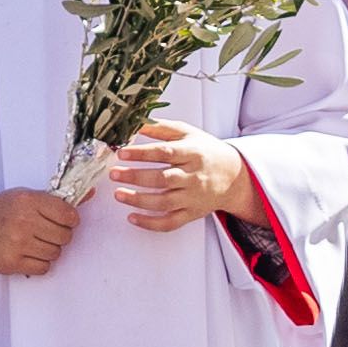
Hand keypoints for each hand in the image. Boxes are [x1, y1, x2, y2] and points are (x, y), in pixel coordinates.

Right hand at [0, 186, 79, 276]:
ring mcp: (17, 243)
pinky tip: (28, 253)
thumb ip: (57, 199)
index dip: (69, 220)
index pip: (69, 215)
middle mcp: (23, 221)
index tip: (61, 220)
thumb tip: (92, 192)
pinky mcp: (12, 262)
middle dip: (59, 235)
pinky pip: (44, 267)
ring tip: (34, 242)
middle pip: (65, 236)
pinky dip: (40, 263)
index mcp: (29, 200)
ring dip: (49, 250)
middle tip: (45, 232)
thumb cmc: (2, 210)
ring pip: (56, 253)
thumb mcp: (26, 196)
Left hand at [99, 122, 254, 232]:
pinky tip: (132, 217)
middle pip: (163, 179)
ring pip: (164, 202)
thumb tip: (135, 123)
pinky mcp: (191, 213)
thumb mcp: (188, 134)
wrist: (234, 176)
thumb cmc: (206, 151)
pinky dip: (150, 223)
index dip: (142, 153)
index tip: (122, 153)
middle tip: (113, 173)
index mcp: (193, 154)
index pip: (165, 153)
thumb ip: (161, 128)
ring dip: (138, 200)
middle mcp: (194, 177)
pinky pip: (170, 223)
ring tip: (118, 194)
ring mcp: (193, 197)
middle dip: (136, 177)